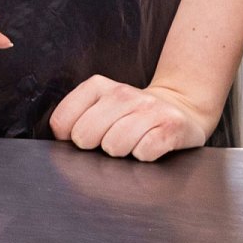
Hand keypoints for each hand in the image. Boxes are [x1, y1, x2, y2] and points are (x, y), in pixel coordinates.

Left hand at [49, 76, 216, 160]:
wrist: (180, 107)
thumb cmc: (131, 115)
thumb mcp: (100, 105)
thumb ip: (76, 118)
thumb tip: (62, 143)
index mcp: (98, 86)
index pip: (63, 121)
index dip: (68, 138)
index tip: (82, 138)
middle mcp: (123, 93)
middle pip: (85, 135)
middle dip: (94, 147)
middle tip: (109, 143)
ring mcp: (149, 107)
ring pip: (114, 145)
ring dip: (120, 152)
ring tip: (129, 145)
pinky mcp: (172, 124)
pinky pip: (144, 151)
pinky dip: (143, 156)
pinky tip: (148, 147)